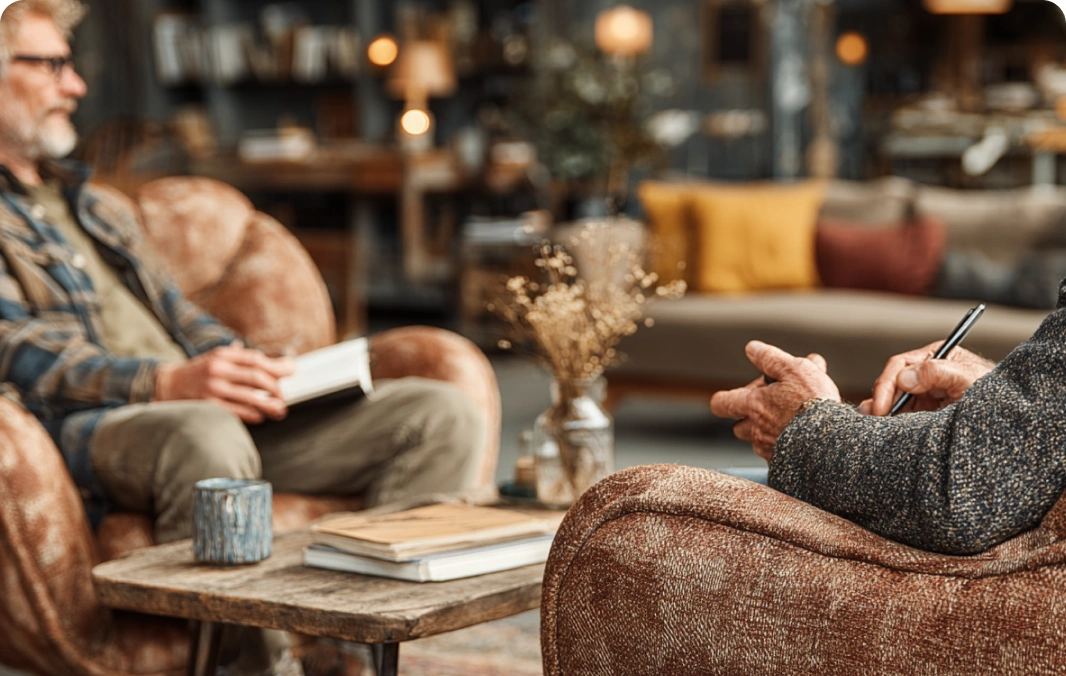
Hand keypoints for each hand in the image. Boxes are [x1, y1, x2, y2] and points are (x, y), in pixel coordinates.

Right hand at [153, 342, 296, 423]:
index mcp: (223, 356)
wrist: (165, 385)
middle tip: (283, 396)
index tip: (292, 370)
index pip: (256, 359)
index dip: (277, 366)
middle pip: (256, 377)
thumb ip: (240, 357)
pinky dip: (252, 415)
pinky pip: (235, 411)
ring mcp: (212, 388)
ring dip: (268, 404)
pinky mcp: (208, 405)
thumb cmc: (197, 372)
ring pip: (249, 396)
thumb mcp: (216, 357)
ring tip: (279, 410)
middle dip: (275, 387)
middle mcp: (218, 370)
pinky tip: (260, 417)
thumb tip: (274, 361)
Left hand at [710, 341, 840, 461]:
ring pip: (757, 440)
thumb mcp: (794, 369)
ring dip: (767, 431)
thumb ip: (770, 358)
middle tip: (775, 405)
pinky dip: (783, 446)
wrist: (834, 443)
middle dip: (750, 416)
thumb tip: (752, 349)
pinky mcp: (783, 464)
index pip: (721, 404)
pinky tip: (802, 437)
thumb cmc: (814, 403)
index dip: (724, 400)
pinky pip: (775, 455)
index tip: (736, 396)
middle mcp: (755, 430)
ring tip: (791, 419)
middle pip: (739, 426)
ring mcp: (768, 449)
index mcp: (753, 405)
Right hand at [860, 341, 995, 415]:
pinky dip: (892, 421)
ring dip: (884, 411)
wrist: (1011, 421)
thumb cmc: (996, 394)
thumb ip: (937, 372)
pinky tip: (883, 428)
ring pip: (895, 400)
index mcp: (936, 357)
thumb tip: (904, 376)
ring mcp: (926, 393)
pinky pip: (903, 415)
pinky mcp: (926, 412)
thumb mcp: (968, 379)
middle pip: (893, 383)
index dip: (887, 384)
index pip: (901, 365)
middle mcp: (927, 373)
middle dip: (882, 400)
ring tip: (874, 425)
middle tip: (876, 420)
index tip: (882, 406)